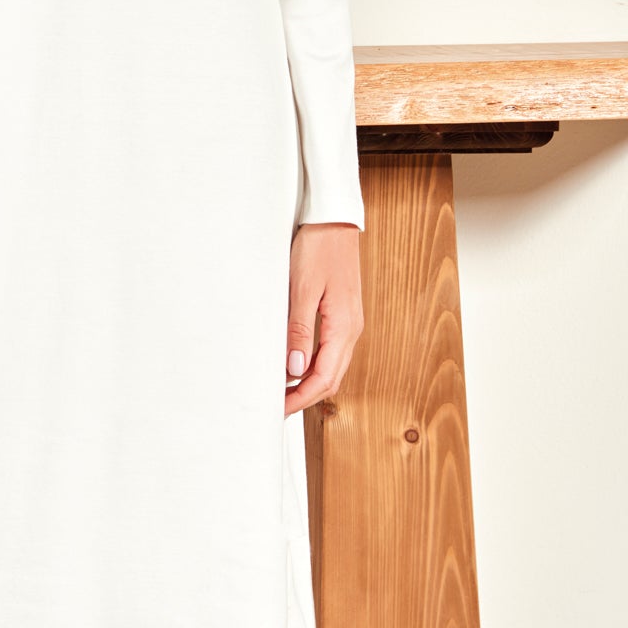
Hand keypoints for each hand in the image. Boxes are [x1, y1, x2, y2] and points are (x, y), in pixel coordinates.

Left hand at [284, 221, 363, 417]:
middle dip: (305, 396)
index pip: (324, 378)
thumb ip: (299, 330)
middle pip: (331, 378)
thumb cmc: (318, 247)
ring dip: (308, 382)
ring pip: (331, 365)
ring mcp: (348, 322)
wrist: (333, 219)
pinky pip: (330, 349)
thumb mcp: (302, 288)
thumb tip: (295, 368)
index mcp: (344, 327)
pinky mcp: (341, 313)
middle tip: (277, 406)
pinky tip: (295, 363)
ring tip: (282, 389)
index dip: (301, 398)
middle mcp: (351, 329)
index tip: (279, 409)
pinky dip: (313, 364)